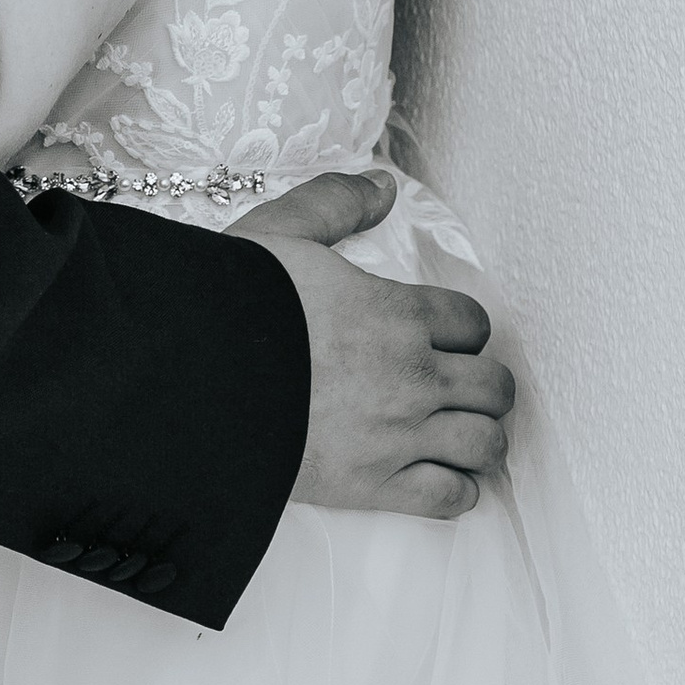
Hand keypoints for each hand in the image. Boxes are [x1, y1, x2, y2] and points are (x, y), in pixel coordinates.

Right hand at [231, 168, 511, 518]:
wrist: (191, 380)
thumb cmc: (233, 307)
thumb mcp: (282, 231)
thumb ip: (337, 202)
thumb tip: (382, 185)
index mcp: (397, 313)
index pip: (473, 323)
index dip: (460, 330)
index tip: (439, 339)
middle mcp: (411, 376)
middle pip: (493, 387)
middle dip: (481, 385)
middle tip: (454, 387)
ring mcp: (398, 436)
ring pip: (484, 444)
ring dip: (477, 437)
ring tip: (454, 434)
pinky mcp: (374, 486)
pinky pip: (450, 499)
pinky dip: (456, 491)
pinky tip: (438, 477)